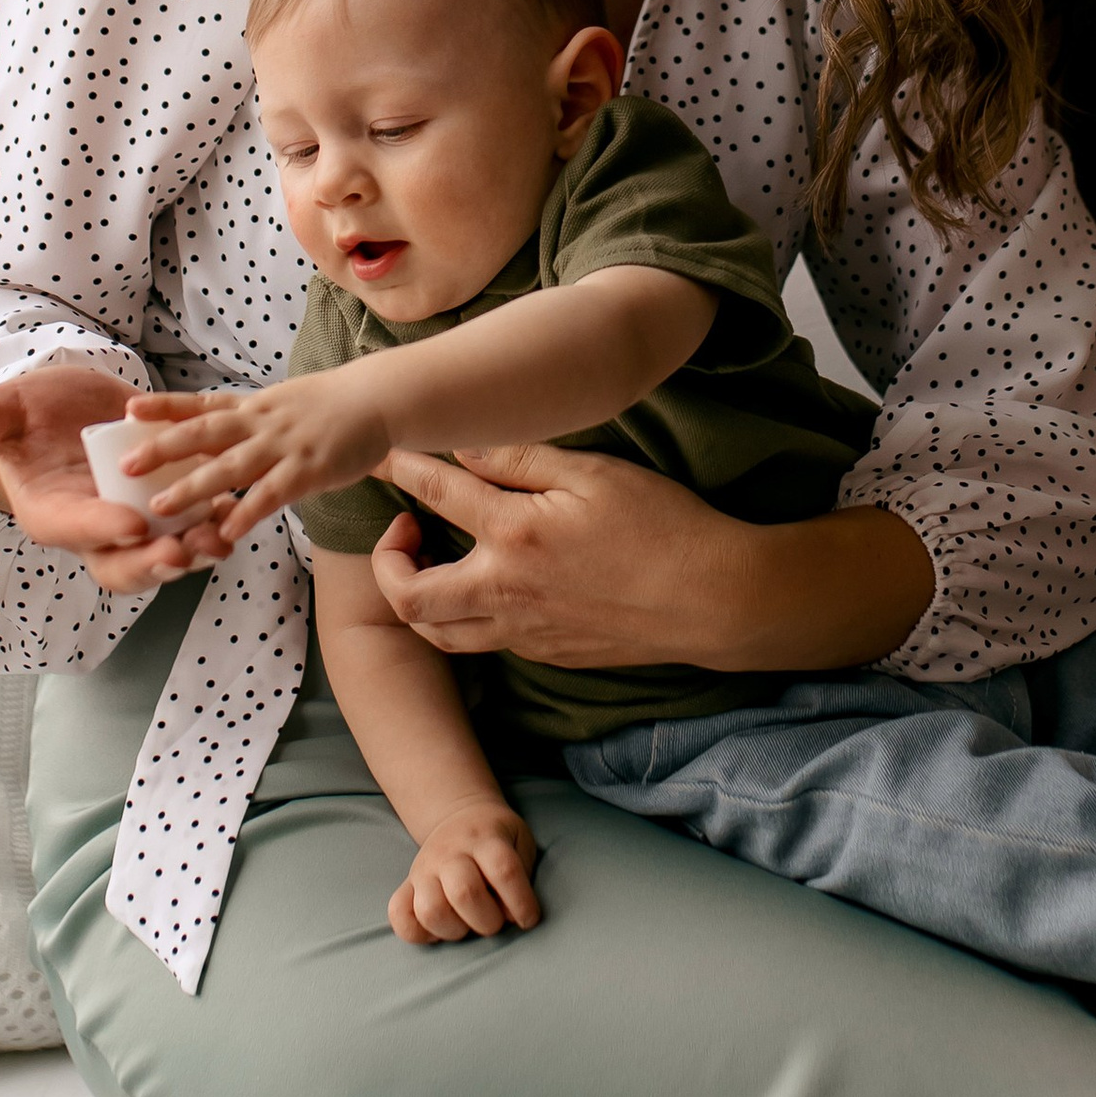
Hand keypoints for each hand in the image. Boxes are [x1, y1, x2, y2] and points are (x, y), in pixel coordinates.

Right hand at [0, 364, 226, 594]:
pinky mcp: (161, 507)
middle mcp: (91, 526)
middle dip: (152, 564)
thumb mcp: (4, 410)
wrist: (63, 416)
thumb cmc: (27, 416)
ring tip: (220, 537)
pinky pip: (190, 527)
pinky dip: (214, 523)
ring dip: (194, 551)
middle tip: (182, 552)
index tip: (130, 524)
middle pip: (120, 564)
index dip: (100, 530)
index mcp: (49, 510)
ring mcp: (129, 521)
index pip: (72, 529)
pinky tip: (237, 511)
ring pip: (161, 555)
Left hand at [120, 371, 392, 546]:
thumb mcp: (282, 404)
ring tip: (161, 509)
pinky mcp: (308, 469)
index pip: (201, 405)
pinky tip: (228, 532)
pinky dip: (248, 512)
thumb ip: (250, 422)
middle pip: (204, 435)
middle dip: (163, 450)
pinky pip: (272, 494)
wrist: (378, 399)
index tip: (128, 409)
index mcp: (252, 407)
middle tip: (125, 466)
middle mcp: (260, 423)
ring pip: (230, 467)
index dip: (164, 407)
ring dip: (194, 488)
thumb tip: (217, 437)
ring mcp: (283, 446)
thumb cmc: (330, 407)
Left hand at [369, 446, 936, 672]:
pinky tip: (488, 588)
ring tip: (433, 564)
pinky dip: (466, 618)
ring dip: (420, 599)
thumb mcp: (594, 473)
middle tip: (406, 530)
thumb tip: (464, 444)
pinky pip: (485, 643)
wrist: (713, 600)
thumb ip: (520, 459)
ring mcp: (524, 632)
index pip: (435, 493)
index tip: (382, 453)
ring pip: (440, 633)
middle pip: (410, 595)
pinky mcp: (548, 652)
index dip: (401, 467)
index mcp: (513, 536)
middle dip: (389, 562)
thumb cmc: (663, 525)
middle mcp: (505, 592)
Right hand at [391, 801, 541, 944]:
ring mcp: (424, 869)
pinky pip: (398, 915)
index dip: (521, 902)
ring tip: (466, 925)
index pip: (504, 870)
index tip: (529, 919)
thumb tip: (509, 915)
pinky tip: (438, 930)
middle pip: (464, 892)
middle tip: (495, 921)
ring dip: (454, 929)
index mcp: (485, 838)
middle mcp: (450, 852)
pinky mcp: (406, 885)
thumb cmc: (497, 838)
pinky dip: (417, 933)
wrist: (459, 814)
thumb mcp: (520, 841)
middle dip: (487, 921)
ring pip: (430, 910)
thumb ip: (521, 875)